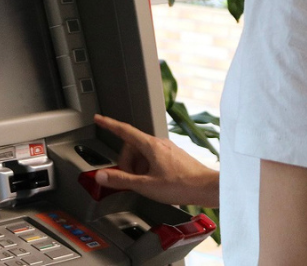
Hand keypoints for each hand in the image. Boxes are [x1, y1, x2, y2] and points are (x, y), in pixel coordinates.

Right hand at [93, 114, 219, 207]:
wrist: (207, 188)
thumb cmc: (181, 186)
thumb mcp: (146, 185)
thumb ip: (122, 180)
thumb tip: (102, 176)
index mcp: (150, 145)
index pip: (124, 130)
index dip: (109, 124)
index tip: (99, 119)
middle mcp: (159, 143)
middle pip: (132, 146)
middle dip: (127, 162)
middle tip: (129, 178)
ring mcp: (168, 149)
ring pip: (143, 153)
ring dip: (138, 167)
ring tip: (145, 183)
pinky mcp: (174, 156)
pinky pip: (154, 157)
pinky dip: (148, 168)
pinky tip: (156, 182)